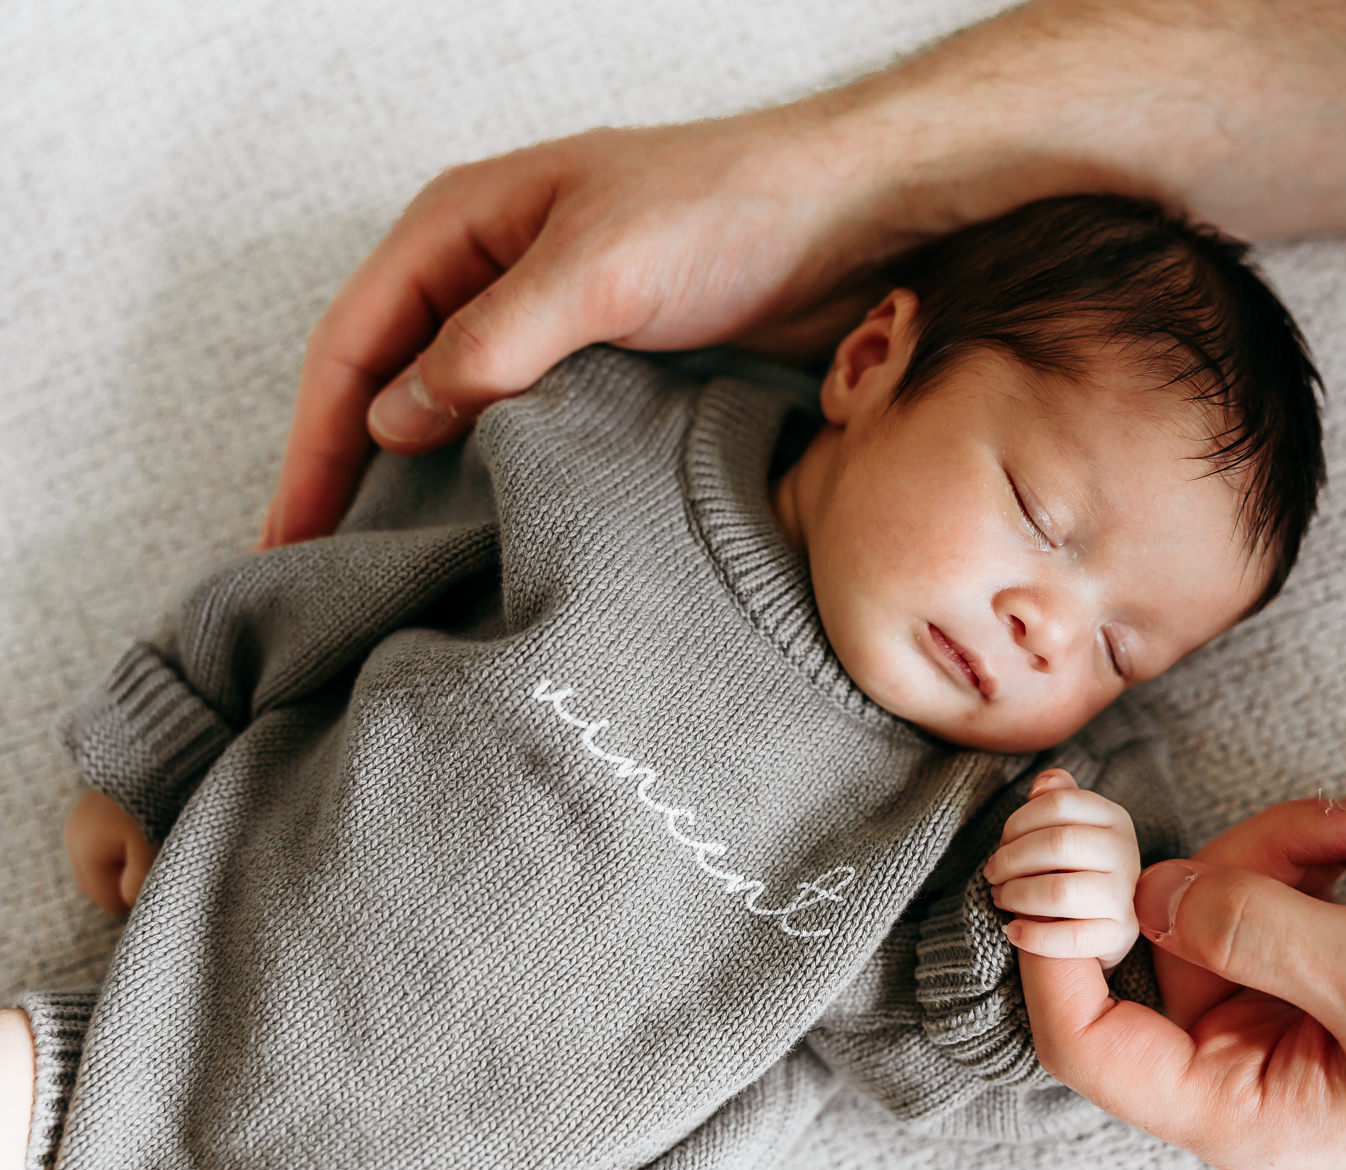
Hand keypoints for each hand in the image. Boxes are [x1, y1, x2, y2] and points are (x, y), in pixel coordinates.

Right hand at [65, 790, 154, 916]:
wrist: (148, 751)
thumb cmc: (153, 801)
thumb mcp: (151, 846)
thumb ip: (140, 881)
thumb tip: (130, 903)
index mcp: (87, 853)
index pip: (107, 900)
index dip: (136, 901)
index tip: (161, 886)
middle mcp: (75, 839)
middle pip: (100, 883)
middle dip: (126, 883)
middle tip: (158, 869)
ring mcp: (80, 822)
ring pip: (102, 862)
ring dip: (124, 863)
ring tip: (154, 847)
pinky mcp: (91, 808)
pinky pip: (104, 841)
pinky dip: (122, 845)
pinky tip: (144, 833)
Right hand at [266, 113, 907, 548]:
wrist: (856, 217)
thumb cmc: (730, 209)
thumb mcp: (596, 269)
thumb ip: (490, 343)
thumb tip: (395, 422)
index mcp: (462, 228)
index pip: (351, 343)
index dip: (313, 445)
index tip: (288, 537)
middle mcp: (492, 277)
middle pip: (389, 386)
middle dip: (350, 476)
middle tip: (324, 578)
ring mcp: (552, 328)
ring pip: (459, 419)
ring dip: (423, 491)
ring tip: (398, 582)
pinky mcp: (611, 373)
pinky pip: (533, 438)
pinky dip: (503, 488)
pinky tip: (495, 546)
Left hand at [985, 769, 1141, 969]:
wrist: (1097, 927)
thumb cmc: (1070, 870)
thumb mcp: (1066, 828)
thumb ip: (1055, 799)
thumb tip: (1042, 783)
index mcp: (1113, 817)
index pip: (1058, 802)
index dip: (1019, 821)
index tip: (1002, 841)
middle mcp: (1125, 852)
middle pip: (1057, 843)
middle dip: (1012, 859)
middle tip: (993, 874)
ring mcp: (1125, 896)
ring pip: (1060, 892)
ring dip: (1017, 896)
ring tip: (1001, 898)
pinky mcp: (1121, 934)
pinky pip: (1071, 938)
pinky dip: (1033, 936)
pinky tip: (1015, 931)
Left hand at [1019, 797, 1345, 1169]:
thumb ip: (1249, 929)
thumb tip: (1145, 890)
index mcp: (1239, 1108)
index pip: (1084, 1036)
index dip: (1052, 942)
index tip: (1061, 847)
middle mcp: (1245, 1064)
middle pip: (1157, 936)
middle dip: (1228, 857)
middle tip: (1304, 813)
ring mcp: (1283, 1007)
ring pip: (1224, 889)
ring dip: (1302, 836)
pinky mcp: (1321, 957)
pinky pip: (1285, 879)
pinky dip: (1336, 843)